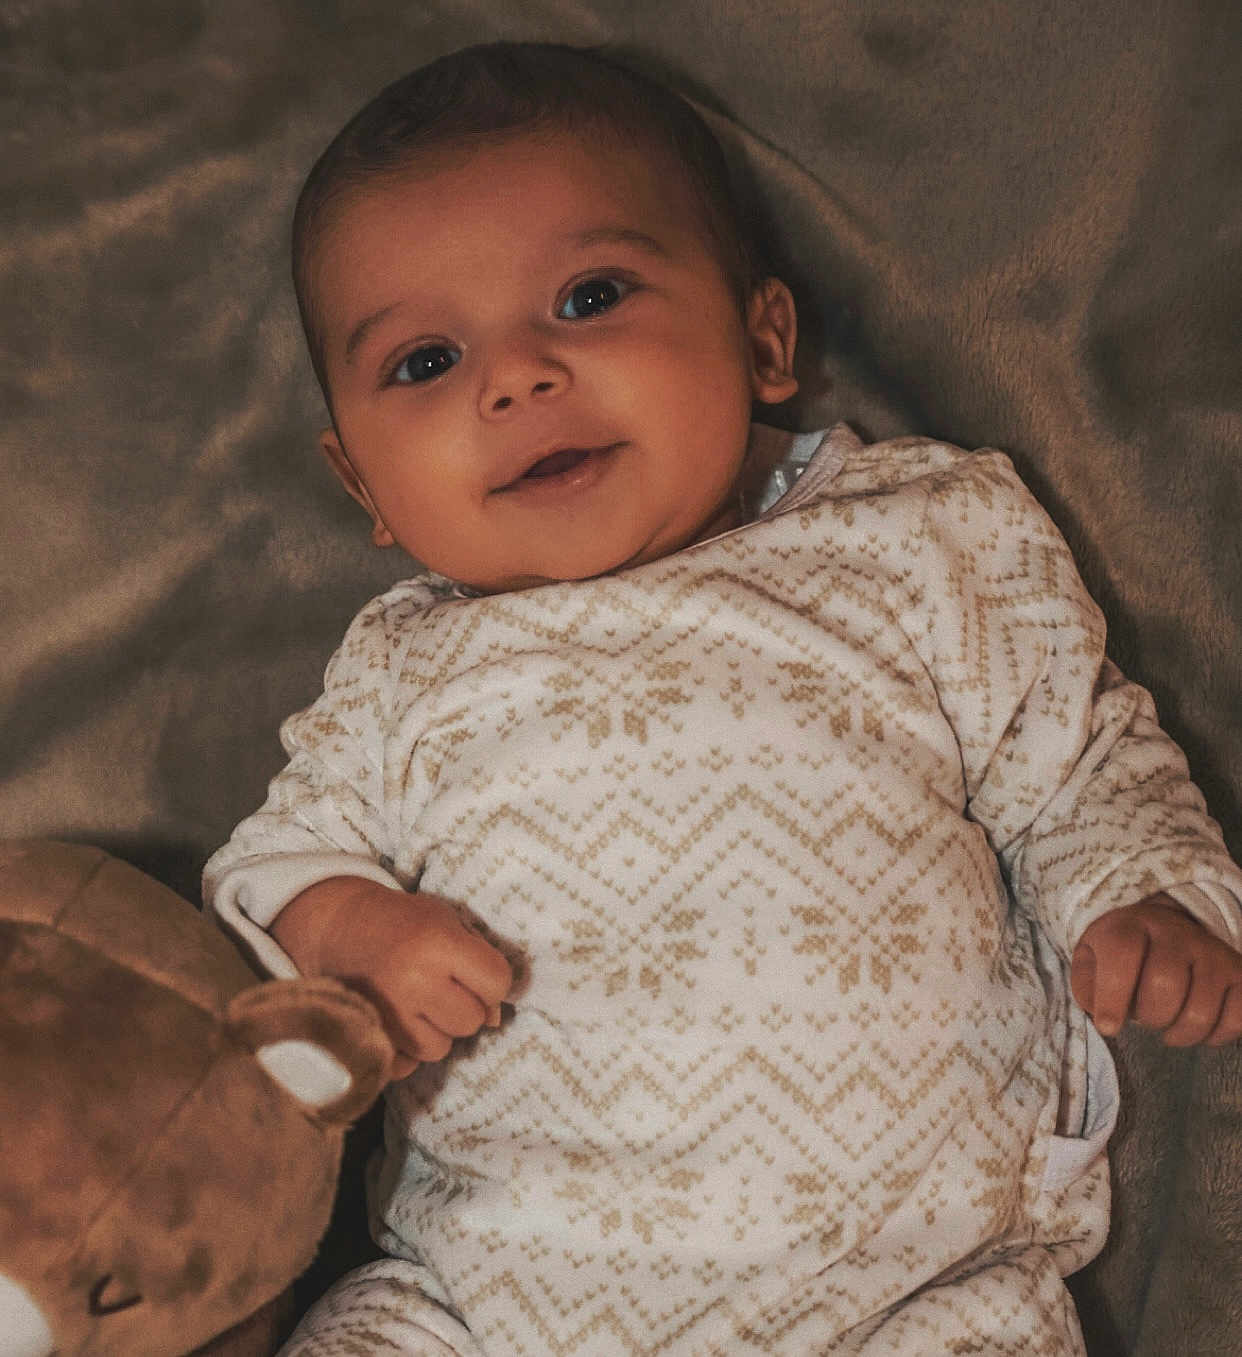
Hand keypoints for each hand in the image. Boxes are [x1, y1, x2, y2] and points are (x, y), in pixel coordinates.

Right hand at [273, 877, 512, 1077]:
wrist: (340, 926)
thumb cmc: (403, 922)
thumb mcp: (447, 922)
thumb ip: (480, 962)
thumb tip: (495, 1019)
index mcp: (439, 943)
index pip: (497, 982)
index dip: (492, 981)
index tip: (475, 973)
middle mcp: (415, 980)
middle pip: (471, 1021)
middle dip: (465, 1007)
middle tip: (444, 988)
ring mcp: (388, 1012)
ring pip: (440, 1048)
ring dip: (436, 1031)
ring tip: (419, 1004)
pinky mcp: (368, 1034)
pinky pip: (406, 1064)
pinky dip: (408, 1050)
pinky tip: (401, 1023)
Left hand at [1070, 893, 1241, 1045]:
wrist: (1163, 927)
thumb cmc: (1122, 954)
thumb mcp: (1092, 959)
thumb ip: (1087, 984)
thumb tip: (1100, 1014)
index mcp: (1130, 926)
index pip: (1123, 953)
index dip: (1112, 996)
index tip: (1109, 1026)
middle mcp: (1175, 933)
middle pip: (1165, 986)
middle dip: (1149, 1016)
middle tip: (1144, 1017)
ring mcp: (1212, 952)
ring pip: (1201, 1010)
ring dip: (1180, 1033)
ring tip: (1168, 1026)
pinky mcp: (1239, 972)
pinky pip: (1237, 1017)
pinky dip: (1216, 1035)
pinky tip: (1197, 1028)